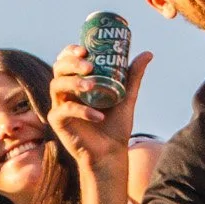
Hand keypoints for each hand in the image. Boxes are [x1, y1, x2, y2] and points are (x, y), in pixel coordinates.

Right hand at [48, 45, 147, 167]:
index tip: (84, 50)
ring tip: (92, 87)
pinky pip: (64, 110)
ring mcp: (59, 105)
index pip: (67, 60)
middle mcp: (66, 91)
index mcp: (78, 82)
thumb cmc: (115, 126)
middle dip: (72, 64)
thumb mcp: (127, 97)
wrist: (111, 153)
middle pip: (59, 69)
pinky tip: (98, 116)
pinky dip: (81, 111)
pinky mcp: (57, 122)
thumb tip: (147, 53)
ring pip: (56, 85)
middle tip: (89, 66)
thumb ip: (133, 76)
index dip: (71, 51)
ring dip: (74, 83)